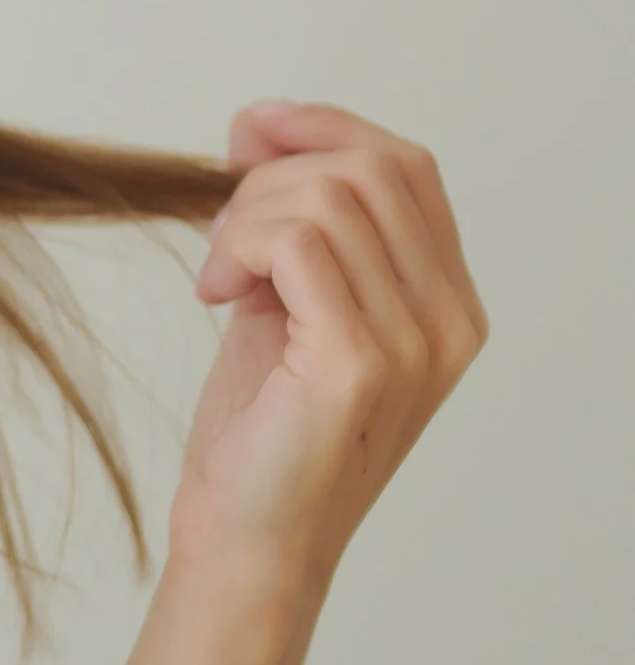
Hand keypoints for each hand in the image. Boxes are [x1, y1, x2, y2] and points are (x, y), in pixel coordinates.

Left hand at [170, 101, 487, 617]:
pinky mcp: (359, 361)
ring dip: (246, 218)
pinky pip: (297, 242)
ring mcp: (413, 343)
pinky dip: (239, 246)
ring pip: (327, 196)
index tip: (250, 131)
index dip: (326, 127)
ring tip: (219, 277)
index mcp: (447, 304)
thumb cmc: (262, 430)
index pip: (407, 166)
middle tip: (221, 236)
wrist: (246, 539)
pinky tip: (215, 295)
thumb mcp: (288, 304)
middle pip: (370, 168)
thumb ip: (298, 226)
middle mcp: (449, 322)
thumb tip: (261, 125)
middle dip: (274, 175)